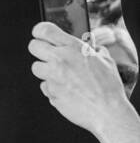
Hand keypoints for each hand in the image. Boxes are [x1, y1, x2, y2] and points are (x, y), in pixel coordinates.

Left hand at [29, 21, 129, 135]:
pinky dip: (52, 88)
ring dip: (46, 71)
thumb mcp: (106, 61)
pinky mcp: (50, 92)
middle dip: (39, 50)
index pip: (44, 29)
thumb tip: (92, 47)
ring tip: (62, 77)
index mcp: (73, 48)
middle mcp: (60, 60)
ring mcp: (53, 76)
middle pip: (33, 46)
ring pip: (36, 67)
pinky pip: (44, 86)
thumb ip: (95, 51)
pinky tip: (66, 90)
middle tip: (48, 56)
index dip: (40, 31)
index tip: (40, 34)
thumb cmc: (109, 89)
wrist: (108, 113)